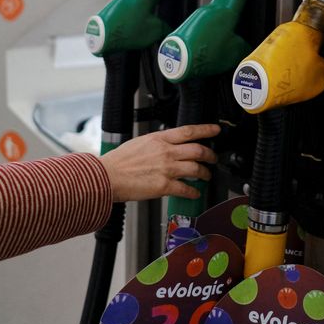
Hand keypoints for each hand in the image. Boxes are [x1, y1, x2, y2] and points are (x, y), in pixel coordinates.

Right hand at [99, 124, 219, 201]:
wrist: (107, 176)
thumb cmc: (119, 161)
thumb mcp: (140, 142)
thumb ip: (157, 143)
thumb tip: (169, 145)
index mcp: (159, 138)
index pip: (189, 131)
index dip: (206, 130)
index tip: (216, 130)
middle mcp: (165, 152)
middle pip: (198, 150)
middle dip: (210, 155)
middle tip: (213, 158)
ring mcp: (166, 169)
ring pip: (196, 169)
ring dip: (205, 174)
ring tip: (206, 176)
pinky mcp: (164, 186)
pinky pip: (186, 188)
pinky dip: (193, 192)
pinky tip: (194, 193)